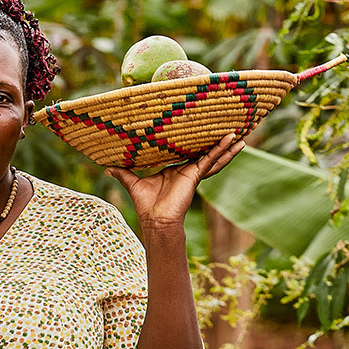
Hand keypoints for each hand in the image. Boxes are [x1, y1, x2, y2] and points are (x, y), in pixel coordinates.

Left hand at [114, 128, 250, 234]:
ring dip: (227, 146)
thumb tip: (106, 166)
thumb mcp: (133, 182)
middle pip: (205, 152)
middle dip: (218, 142)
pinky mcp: (196, 174)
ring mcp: (194, 172)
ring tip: (242, 134)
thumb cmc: (146, 205)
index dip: (196, 142)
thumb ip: (123, 172)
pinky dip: (223, 151)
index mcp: (175, 170)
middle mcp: (187, 170)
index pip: (188, 152)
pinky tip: (236, 142)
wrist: (155, 220)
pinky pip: (212, 159)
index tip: (204, 129)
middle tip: (231, 128)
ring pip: (214, 155)